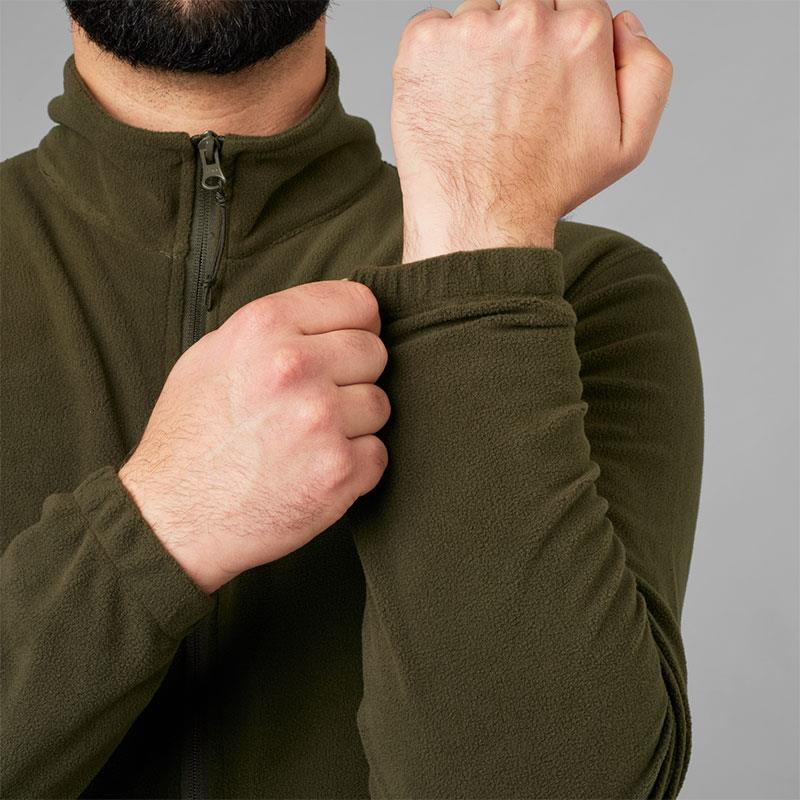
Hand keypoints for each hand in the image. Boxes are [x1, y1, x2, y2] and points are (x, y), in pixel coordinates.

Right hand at [118, 280, 389, 593]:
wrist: (170, 518)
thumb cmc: (189, 435)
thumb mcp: (212, 355)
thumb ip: (276, 329)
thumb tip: (330, 318)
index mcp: (265, 327)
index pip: (359, 303)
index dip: (356, 326)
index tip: (344, 347)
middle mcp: (295, 366)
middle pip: (374, 352)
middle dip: (353, 375)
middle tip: (316, 401)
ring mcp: (321, 420)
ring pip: (380, 404)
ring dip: (354, 423)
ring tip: (308, 440)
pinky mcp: (339, 471)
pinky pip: (377, 454)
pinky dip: (354, 466)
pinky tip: (313, 470)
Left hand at [391, 0, 672, 261]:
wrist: (479, 220)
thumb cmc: (549, 188)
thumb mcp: (628, 144)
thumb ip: (649, 71)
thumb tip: (625, 23)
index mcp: (581, 33)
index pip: (574, 7)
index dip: (561, 49)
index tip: (546, 86)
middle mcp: (527, 19)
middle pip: (529, 6)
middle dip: (524, 43)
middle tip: (513, 99)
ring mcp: (470, 29)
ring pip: (481, 17)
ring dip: (480, 50)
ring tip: (481, 107)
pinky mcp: (424, 43)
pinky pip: (434, 28)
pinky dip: (439, 58)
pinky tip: (451, 100)